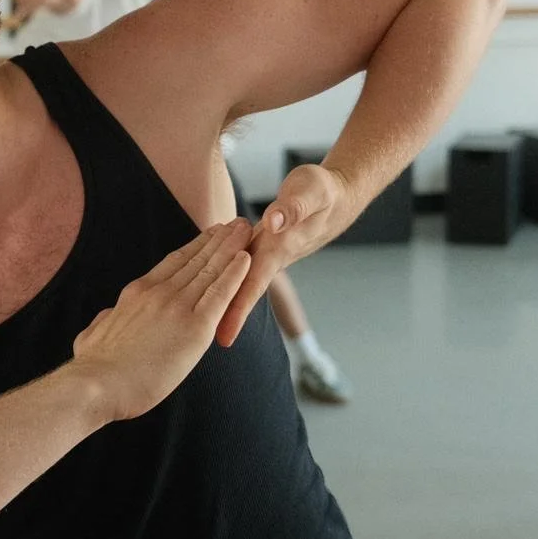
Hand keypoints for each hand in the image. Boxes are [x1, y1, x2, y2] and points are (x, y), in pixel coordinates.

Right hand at [71, 221, 251, 421]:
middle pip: (196, 259)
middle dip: (218, 239)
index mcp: (136, 294)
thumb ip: (105, 321)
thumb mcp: (92, 334)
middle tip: (236, 222)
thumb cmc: (92, 368)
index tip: (208, 234)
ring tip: (246, 228)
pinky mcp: (195, 328)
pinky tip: (246, 259)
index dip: (194, 247)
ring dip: (231, 248)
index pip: (173, 263)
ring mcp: (177, 307)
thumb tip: (107, 316)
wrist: (95, 384)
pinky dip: (235, 275)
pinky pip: (220, 294)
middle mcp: (158, 293)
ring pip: (210, 270)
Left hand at [216, 162, 350, 346]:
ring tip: (199, 327)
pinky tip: (207, 287)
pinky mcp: (262, 244)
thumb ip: (294, 208)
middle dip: (223, 318)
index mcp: (278, 248)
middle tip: (199, 346)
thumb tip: (273, 222)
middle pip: (241, 290)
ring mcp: (266, 252)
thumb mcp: (311, 192)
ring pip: (238, 281)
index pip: (253, 284)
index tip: (224, 337)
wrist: (338, 195)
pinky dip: (223, 279)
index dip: (237, 310)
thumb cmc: (323, 192)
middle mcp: (271, 256)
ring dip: (222, 302)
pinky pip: (237, 266)